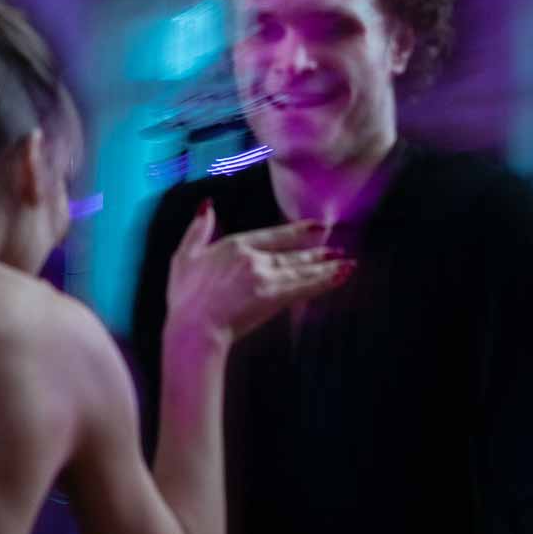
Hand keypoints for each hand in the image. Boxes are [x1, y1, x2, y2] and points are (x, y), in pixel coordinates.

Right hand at [165, 201, 351, 343]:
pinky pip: (306, 287)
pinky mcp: (274, 297)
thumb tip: (207, 205)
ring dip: (328, 267)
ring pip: (303, 270)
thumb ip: (198, 229)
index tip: (318, 227)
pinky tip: (341, 277)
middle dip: (318, 254)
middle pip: (293, 255)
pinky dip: (326, 281)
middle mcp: (254, 257)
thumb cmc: (185, 298)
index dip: (299, 231)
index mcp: (235, 245)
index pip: (274, 235)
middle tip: (338, 251)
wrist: (193, 328)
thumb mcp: (184, 256)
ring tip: (348, 264)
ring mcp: (266, 277)